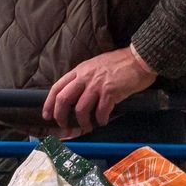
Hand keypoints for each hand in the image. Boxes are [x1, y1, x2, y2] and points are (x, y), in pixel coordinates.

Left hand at [42, 47, 156, 135]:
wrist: (139, 59)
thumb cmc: (119, 63)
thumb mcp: (95, 66)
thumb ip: (84, 78)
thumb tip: (75, 95)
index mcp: (79, 71)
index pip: (57, 87)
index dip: (49, 103)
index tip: (47, 115)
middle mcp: (85, 77)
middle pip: (63, 99)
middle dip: (60, 116)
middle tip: (64, 125)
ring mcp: (97, 85)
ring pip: (80, 109)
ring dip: (83, 122)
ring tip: (88, 126)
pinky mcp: (110, 92)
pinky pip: (100, 111)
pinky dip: (100, 120)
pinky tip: (104, 121)